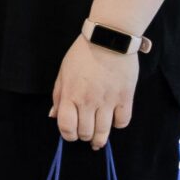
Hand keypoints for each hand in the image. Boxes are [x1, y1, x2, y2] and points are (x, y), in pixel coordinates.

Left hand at [50, 32, 138, 148]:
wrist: (108, 39)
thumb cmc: (82, 54)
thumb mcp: (63, 72)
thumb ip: (58, 95)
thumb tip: (53, 116)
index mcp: (70, 95)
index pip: (66, 127)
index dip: (67, 135)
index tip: (70, 134)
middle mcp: (88, 101)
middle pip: (85, 132)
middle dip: (84, 136)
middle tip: (86, 133)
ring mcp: (107, 101)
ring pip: (103, 132)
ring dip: (100, 139)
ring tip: (98, 140)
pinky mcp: (125, 97)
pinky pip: (123, 121)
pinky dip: (118, 124)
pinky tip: (114, 120)